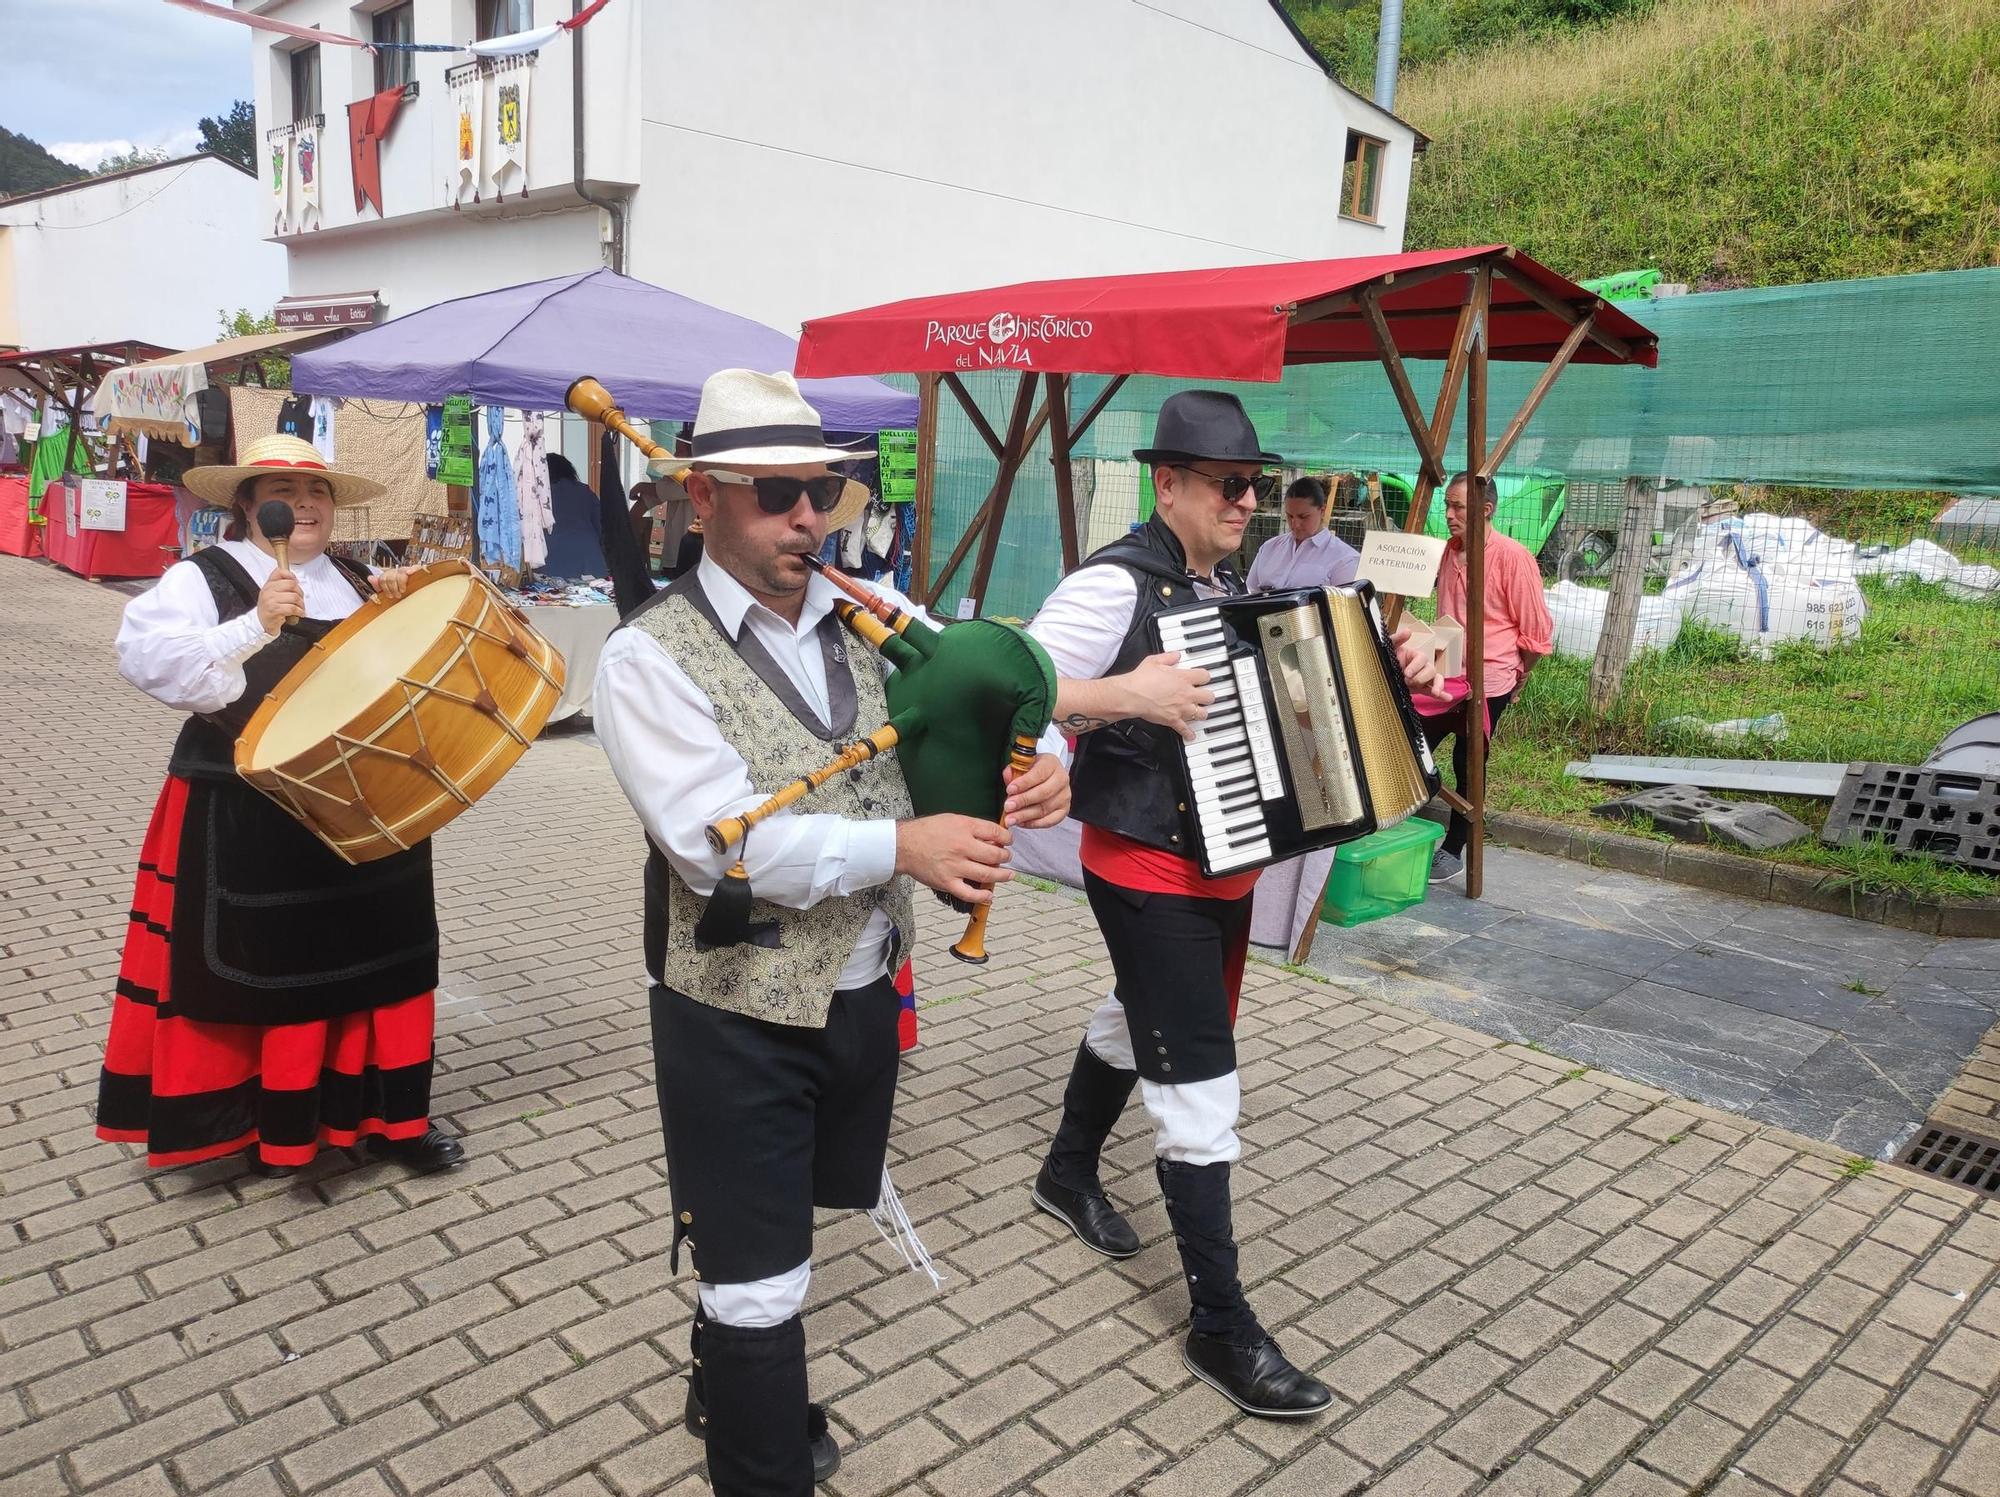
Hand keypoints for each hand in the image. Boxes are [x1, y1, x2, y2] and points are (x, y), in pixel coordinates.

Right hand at [255, 571, 304, 635]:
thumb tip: (295, 580)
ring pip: (294, 597)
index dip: (291, 575)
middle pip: (291, 584)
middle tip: (300, 600)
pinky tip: (300, 613)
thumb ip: (282, 586)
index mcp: (268, 585)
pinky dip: (299, 611)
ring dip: (301, 604)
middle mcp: (268, 591)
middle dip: (300, 593)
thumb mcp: (273, 594)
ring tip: (300, 608)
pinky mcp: (274, 610)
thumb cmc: (270, 609)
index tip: (296, 582)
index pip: (279, 572)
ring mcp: (270, 600)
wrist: (261, 624)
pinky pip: (292, 608)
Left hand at [373, 566, 416, 600]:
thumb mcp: (386, 588)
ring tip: (402, 590)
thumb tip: (369, 578)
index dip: (385, 589)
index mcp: (388, 574)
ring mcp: (406, 570)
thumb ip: (377, 584)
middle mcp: (396, 571)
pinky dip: (412, 570)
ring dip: (401, 584)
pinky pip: (415, 567)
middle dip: (393, 589)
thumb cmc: (398, 588)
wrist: (412, 586)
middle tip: (397, 595)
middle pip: (391, 578)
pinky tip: (410, 573)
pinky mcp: (416, 570)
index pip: (382, 579)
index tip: (390, 596)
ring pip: (400, 575)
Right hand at [894, 813, 1013, 904]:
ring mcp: (955, 867)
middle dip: (1006, 857)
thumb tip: (993, 835)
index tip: (1008, 841)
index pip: (995, 833)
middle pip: (995, 855)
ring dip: (1002, 875)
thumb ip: (973, 827)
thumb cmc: (926, 831)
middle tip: (1007, 857)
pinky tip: (989, 895)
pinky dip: (982, 896)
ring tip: (1008, 874)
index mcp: (964, 828)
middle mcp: (962, 847)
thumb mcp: (952, 819)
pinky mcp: (947, 882)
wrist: (904, 845)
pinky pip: (969, 894)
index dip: (1007, 838)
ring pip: (987, 874)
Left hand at [1002, 753, 1069, 828]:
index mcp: (1051, 764)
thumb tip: (1009, 777)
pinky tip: (1021, 823)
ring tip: (1010, 818)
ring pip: (1045, 808)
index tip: (1009, 790)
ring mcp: (1064, 796)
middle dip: (1023, 801)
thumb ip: (1014, 770)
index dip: (1024, 783)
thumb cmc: (1033, 771)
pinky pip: (1049, 820)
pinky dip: (1034, 823)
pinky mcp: (1064, 810)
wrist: (1047, 776)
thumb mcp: (1023, 765)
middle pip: (1043, 793)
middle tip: (1008, 806)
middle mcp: (1061, 779)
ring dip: (1025, 815)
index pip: (1039, 774)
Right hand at [1121, 650, 1214, 741]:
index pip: (1205, 676)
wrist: (1132, 695)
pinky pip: (1185, 729)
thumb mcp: (1154, 661)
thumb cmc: (1141, 679)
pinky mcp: (1173, 720)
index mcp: (1183, 678)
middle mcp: (1186, 694)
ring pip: (1202, 714)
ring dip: (1201, 713)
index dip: (1205, 677)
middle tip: (1204, 696)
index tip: (1203, 678)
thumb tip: (1175, 655)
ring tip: (1199, 712)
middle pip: (1209, 697)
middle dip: (1207, 696)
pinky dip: (1188, 733)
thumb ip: (1168, 657)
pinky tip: (1190, 735)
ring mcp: (1181, 708)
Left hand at [1391, 623, 1448, 699]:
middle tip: (1408, 681)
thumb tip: (1408, 631)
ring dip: (1437, 686)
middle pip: (1430, 670)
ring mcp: (1424, 678)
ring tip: (1435, 692)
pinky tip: (1447, 698)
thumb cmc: (1389, 657)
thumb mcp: (1389, 647)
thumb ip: (1397, 638)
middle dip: (1421, 677)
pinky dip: (1442, 695)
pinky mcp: (1422, 689)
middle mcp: (1422, 667)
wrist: (1383, 671)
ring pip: (1436, 680)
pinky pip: (1433, 692)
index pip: (1422, 659)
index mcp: (1415, 656)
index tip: (1406, 673)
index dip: (1416, 666)